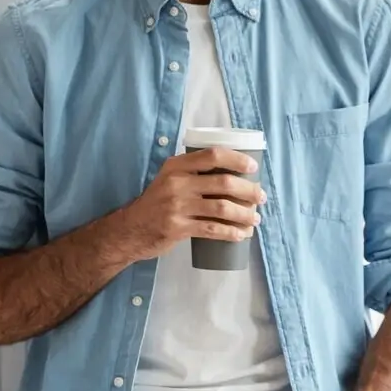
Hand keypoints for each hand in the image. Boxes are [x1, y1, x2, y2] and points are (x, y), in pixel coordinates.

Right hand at [118, 147, 265, 259]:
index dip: (237, 160)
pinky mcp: (178, 228)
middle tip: (260, 198)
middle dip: (249, 191)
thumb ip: (192, 172)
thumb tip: (232, 172)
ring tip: (255, 219)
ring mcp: (177, 206)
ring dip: (245, 215)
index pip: (213, 155)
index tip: (253, 168)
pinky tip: (242, 235)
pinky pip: (213, 229)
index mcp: (176, 166)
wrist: (129, 229)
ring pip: (222, 208)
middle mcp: (177, 183)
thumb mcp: (168, 179)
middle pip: (224, 183)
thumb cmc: (157, 202)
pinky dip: (231, 232)